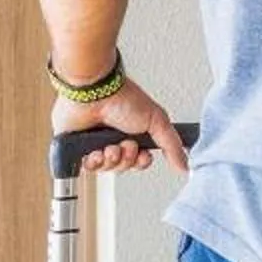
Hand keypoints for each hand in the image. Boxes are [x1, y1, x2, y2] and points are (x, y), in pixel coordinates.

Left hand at [52, 79, 188, 173]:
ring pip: (105, 168)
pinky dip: (93, 162)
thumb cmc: (123, 98)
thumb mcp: (157, 121)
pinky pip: (87, 167)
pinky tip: (96, 151)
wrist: (95, 93)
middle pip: (123, 166)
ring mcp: (94, 143)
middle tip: (126, 145)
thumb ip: (171, 145)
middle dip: (126, 159)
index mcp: (131, 132)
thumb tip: (184, 166)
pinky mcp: (76, 147)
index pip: (138, 159)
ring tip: (110, 146)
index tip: (143, 155)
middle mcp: (113, 138)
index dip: (141, 161)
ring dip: (111, 159)